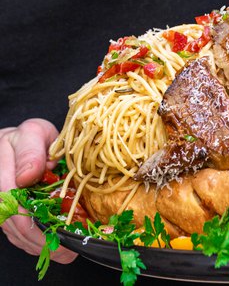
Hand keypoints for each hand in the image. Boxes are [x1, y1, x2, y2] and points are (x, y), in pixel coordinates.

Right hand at [0, 118, 76, 263]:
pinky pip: (16, 232)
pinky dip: (34, 242)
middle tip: (66, 250)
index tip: (55, 230)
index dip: (32, 220)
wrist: (19, 141)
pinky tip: (52, 247)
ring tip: (64, 252)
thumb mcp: (34, 132)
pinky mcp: (6, 213)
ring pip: (14, 232)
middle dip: (39, 239)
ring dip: (38, 245)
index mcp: (1, 169)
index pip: (11, 201)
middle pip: (12, 223)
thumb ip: (31, 151)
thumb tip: (27, 177)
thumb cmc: (31, 136)